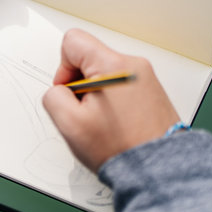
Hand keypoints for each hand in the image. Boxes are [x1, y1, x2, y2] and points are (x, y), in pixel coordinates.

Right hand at [43, 29, 179, 172]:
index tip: (71, 93)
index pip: (73, 41)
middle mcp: (133, 64)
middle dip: (80, 84)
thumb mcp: (71, 124)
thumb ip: (53, 97)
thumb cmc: (120, 148)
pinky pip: (119, 85)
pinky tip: (114, 122)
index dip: (62, 68)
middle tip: (87, 112)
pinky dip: (110, 101)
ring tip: (102, 121)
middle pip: (89, 58)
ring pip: (103, 73)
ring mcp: (145, 77)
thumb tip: (58, 90)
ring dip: (95, 94)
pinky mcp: (150, 90)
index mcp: (113, 66)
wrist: (158, 169)